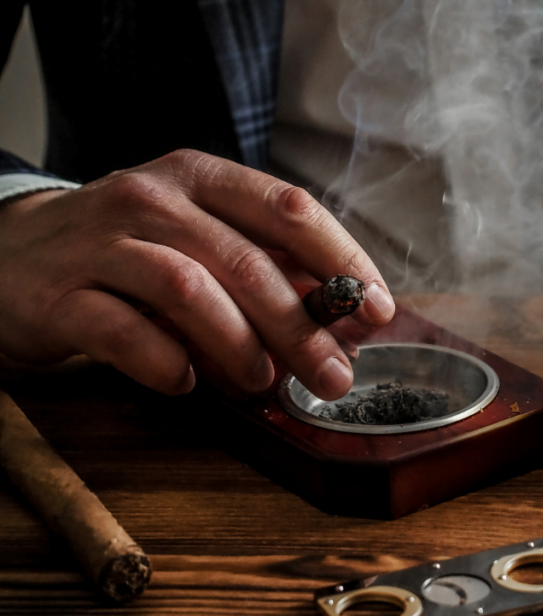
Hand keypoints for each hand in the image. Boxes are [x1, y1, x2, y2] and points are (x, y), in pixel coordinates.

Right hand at [0, 150, 394, 399]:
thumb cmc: (129, 252)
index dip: (343, 260)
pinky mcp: (60, 295)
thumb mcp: (200, 240)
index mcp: (201, 179)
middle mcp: (152, 199)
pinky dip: (166, 365)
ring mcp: (101, 242)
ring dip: (239, 345)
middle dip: (302, 326)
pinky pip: (123, 332)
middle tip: (334, 376)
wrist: (11, 254)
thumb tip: (345, 318)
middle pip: (246, 260)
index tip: (378, 309)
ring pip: (189, 289)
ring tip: (262, 382)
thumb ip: (266, 268)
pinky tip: (186, 383)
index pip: (289, 208)